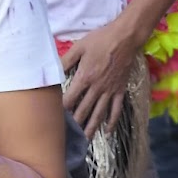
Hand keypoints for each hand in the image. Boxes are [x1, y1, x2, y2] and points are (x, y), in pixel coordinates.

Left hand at [61, 21, 138, 138]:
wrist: (124, 38)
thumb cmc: (100, 40)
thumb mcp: (79, 47)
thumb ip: (65, 60)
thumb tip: (53, 70)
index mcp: (85, 77)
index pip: (71, 98)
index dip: (63, 109)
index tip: (55, 119)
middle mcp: (97, 87)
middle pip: (84, 109)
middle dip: (76, 123)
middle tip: (68, 136)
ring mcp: (110, 91)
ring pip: (99, 113)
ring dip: (92, 127)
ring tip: (86, 139)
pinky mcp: (120, 90)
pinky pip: (116, 109)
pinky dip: (112, 121)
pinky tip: (108, 131)